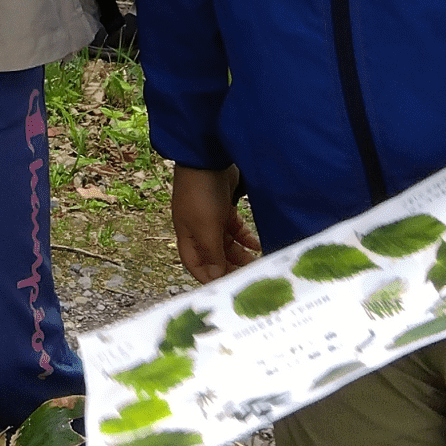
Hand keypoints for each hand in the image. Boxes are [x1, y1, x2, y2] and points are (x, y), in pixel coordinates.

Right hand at [171, 164, 261, 282]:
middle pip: (214, 257)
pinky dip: (245, 238)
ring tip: (257, 262)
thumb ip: (211, 253)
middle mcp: (198, 230)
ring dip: (241, 255)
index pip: (196, 266)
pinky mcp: (224, 207)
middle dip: (231, 268)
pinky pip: (236, 229)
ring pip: (227, 245)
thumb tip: (215, 278)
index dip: (211, 278)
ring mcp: (211, 218)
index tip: (231, 288)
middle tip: (251, 276)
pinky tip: (256, 243)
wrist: (207, 157)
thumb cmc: (200, 193)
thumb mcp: (206, 227)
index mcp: (187, 236)